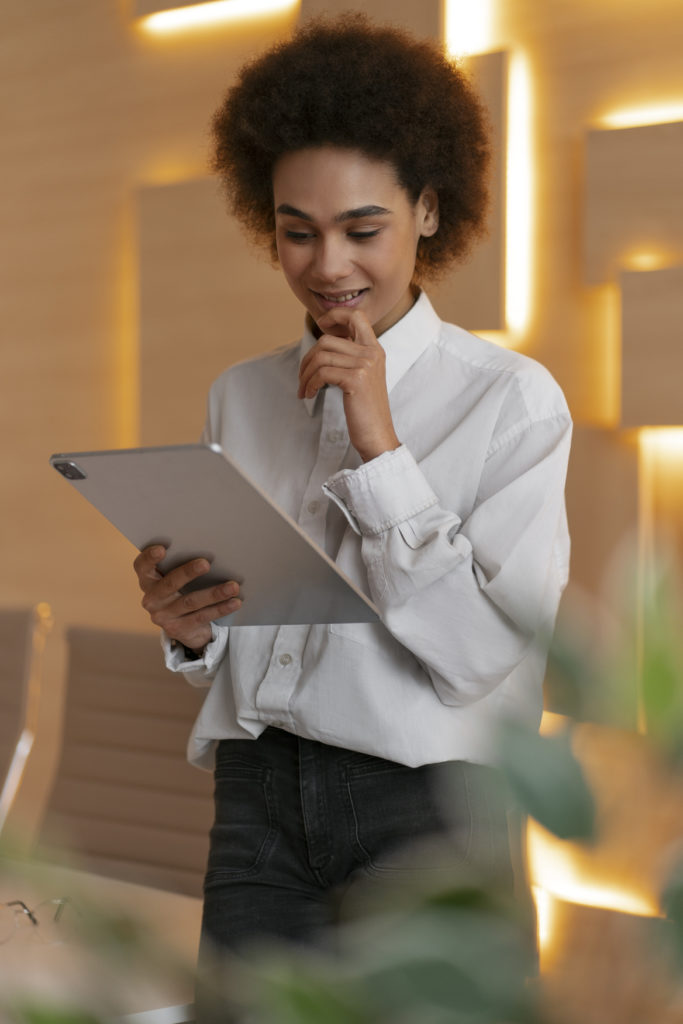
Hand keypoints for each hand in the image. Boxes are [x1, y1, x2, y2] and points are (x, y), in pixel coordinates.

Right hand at [133, 545, 241, 651]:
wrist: (185, 626)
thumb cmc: (183, 591)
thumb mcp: (177, 579)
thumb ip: (182, 565)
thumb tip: (211, 549)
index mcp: (148, 580)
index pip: (141, 566)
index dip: (149, 557)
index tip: (162, 548)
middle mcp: (151, 599)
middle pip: (169, 584)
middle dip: (188, 573)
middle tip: (206, 563)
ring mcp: (163, 616)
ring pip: (190, 602)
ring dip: (214, 593)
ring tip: (233, 586)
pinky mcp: (178, 629)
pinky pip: (202, 617)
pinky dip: (221, 609)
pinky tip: (235, 602)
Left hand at [298, 308, 400, 461]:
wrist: (378, 436)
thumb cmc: (365, 410)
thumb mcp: (361, 377)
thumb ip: (349, 358)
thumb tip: (322, 345)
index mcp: (375, 349)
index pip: (357, 316)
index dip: (336, 315)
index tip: (321, 324)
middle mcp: (372, 353)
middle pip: (327, 340)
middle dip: (307, 358)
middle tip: (302, 378)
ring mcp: (365, 365)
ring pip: (321, 357)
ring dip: (305, 374)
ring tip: (304, 389)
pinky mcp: (356, 379)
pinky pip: (322, 373)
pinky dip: (310, 384)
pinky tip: (310, 394)